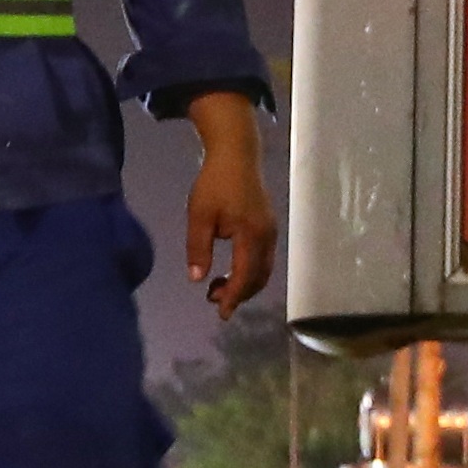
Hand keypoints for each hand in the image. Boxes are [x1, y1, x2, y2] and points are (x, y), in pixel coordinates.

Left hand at [182, 92, 278, 318]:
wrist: (237, 154)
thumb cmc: (215, 183)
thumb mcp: (200, 215)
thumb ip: (198, 248)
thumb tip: (196, 279)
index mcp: (251, 235)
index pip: (244, 276)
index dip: (233, 297)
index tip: (221, 314)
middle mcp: (267, 237)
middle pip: (258, 278)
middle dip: (239, 294)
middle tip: (213, 300)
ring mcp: (270, 232)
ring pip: (263, 270)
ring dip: (244, 284)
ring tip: (218, 288)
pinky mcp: (268, 227)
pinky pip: (263, 259)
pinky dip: (249, 272)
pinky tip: (230, 270)